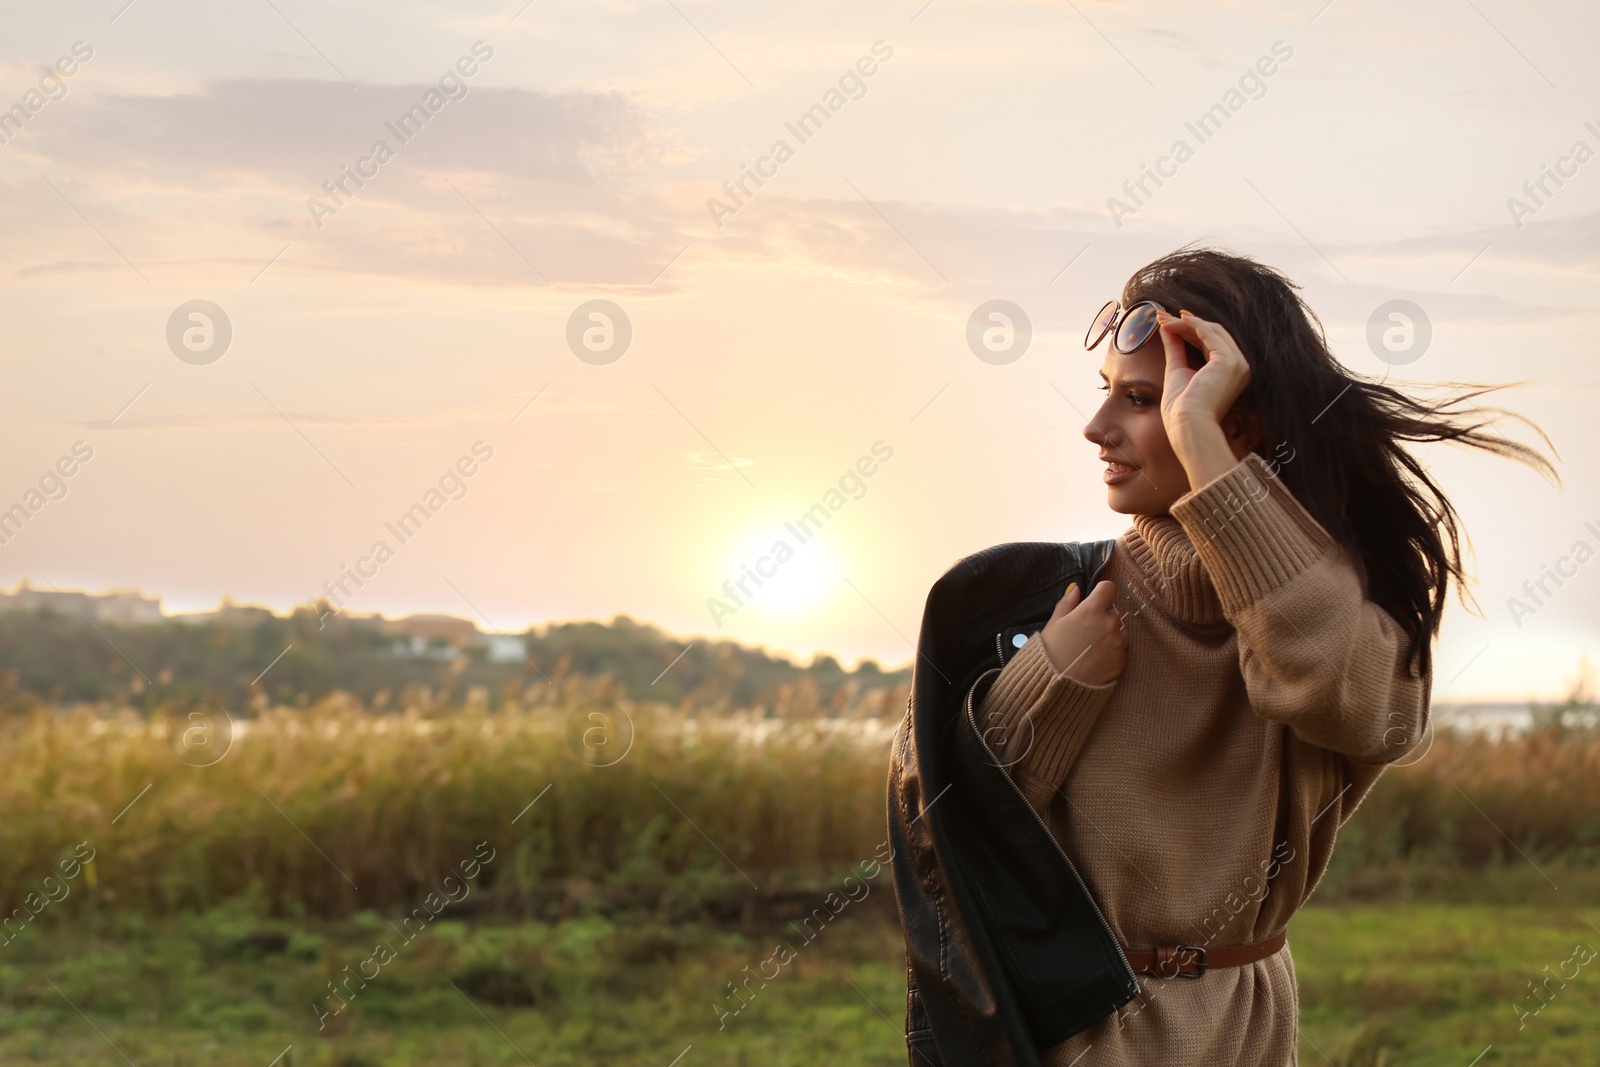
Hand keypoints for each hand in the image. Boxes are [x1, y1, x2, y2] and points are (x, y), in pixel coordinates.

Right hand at [1039, 580, 1126, 686]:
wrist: (1058, 685)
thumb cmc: (1051, 652)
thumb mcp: (1054, 623)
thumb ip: (1067, 603)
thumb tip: (1076, 589)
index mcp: (1092, 610)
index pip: (1109, 588)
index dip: (1102, 592)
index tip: (1097, 598)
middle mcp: (1109, 624)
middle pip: (1114, 612)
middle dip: (1104, 617)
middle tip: (1087, 630)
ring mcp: (1117, 643)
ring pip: (1120, 632)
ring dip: (1111, 635)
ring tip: (1092, 648)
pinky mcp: (1121, 661)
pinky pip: (1121, 650)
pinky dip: (1112, 652)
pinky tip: (1096, 660)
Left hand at [1154, 309, 1250, 446]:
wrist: (1187, 426)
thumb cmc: (1181, 410)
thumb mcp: (1177, 371)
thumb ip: (1175, 348)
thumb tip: (1166, 328)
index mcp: (1229, 372)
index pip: (1210, 343)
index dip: (1189, 331)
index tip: (1168, 323)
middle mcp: (1239, 366)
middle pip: (1212, 334)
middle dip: (1186, 323)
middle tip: (1162, 316)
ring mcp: (1237, 363)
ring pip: (1211, 331)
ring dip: (1186, 322)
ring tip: (1163, 319)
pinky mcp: (1228, 361)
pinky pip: (1209, 333)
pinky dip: (1191, 324)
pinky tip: (1175, 321)